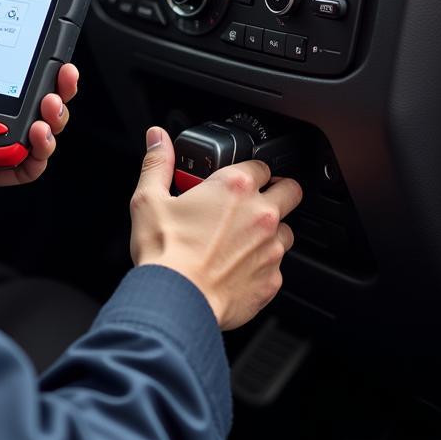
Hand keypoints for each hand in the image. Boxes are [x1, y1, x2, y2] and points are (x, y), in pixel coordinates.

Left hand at [0, 0, 79, 205]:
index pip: (6, 68)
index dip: (33, 59)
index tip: (50, 43)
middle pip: (29, 101)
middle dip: (55, 88)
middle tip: (62, 75)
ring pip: (32, 133)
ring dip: (51, 119)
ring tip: (50, 106)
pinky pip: (19, 168)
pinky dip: (36, 155)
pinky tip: (37, 137)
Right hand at [129, 127, 301, 329]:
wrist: (176, 301)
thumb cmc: (165, 252)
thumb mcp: (149, 199)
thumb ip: (157, 163)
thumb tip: (157, 138)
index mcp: (234, 187)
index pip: (262, 164)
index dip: (250, 169)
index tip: (237, 179)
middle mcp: (260, 214)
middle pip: (291, 191)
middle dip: (277, 191)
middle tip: (252, 201)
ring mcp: (270, 248)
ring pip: (287, 231)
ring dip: (270, 231)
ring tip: (240, 239)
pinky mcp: (272, 280)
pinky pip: (276, 267)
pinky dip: (260, 265)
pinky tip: (236, 268)